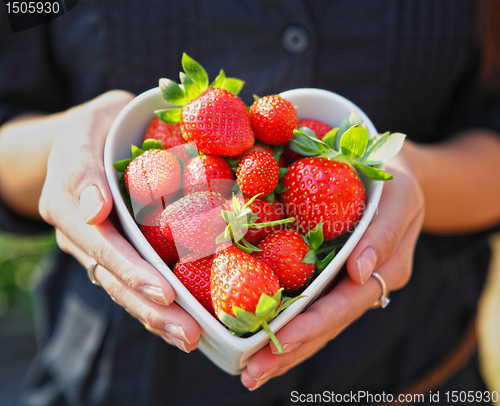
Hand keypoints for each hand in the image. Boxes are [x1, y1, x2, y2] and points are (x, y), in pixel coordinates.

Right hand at [38, 90, 199, 351]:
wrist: (88, 138)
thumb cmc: (96, 126)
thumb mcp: (87, 126)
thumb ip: (83, 167)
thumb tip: (94, 212)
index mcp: (69, 204)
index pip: (102, 245)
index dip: (132, 270)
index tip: (164, 292)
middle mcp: (80, 234)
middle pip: (114, 278)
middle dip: (151, 307)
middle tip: (188, 332)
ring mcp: (97, 247)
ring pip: (123, 288)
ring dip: (156, 316)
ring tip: (190, 338)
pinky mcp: (116, 252)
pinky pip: (133, 281)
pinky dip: (157, 305)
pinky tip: (183, 324)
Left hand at [240, 148, 424, 389]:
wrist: (388, 173)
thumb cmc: (394, 181)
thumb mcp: (400, 197)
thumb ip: (384, 234)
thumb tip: (360, 272)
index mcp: (385, 271)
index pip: (345, 305)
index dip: (312, 325)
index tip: (279, 342)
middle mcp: (362, 285)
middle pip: (325, 325)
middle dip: (289, 350)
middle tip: (251, 373)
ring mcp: (344, 283)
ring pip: (315, 323)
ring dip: (283, 349)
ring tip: (249, 371)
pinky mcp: (328, 275)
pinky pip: (306, 303)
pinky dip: (284, 324)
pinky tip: (259, 339)